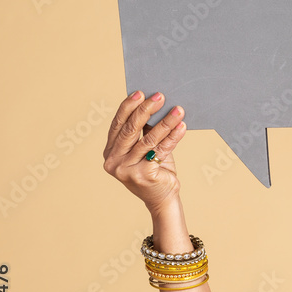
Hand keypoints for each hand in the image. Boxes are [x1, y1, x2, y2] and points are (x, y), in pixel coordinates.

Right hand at [103, 91, 187, 214]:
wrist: (162, 199)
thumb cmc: (155, 170)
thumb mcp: (146, 149)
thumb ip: (144, 132)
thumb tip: (154, 105)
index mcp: (110, 152)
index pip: (118, 125)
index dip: (128, 107)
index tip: (140, 93)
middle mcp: (113, 161)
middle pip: (130, 129)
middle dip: (146, 110)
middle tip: (160, 96)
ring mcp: (126, 170)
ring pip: (148, 139)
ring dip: (165, 122)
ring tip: (178, 110)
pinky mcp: (143, 175)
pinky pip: (161, 150)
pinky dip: (173, 136)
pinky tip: (181, 126)